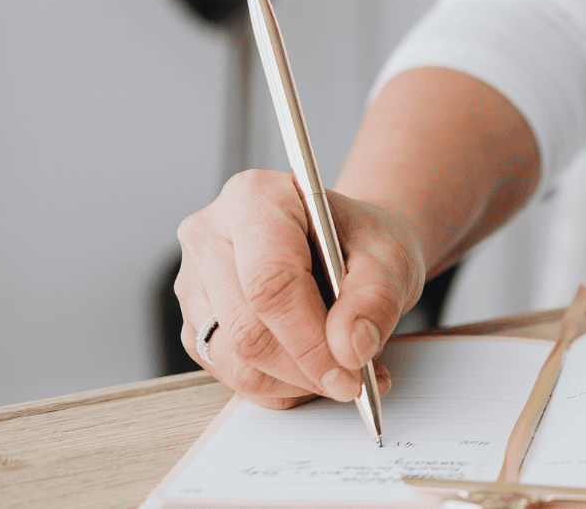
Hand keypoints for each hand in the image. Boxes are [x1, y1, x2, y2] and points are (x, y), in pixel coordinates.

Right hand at [175, 170, 423, 407]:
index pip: (270, 283)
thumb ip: (376, 300)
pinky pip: (230, 373)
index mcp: (255, 199)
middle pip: (247, 328)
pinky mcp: (195, 321)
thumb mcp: (391, 259)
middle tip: (355, 381)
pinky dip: (278, 386)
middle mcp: (210, 235)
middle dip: (306, 369)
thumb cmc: (363, 242)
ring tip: (342, 371)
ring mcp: (194, 281)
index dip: (309, 340)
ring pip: (234, 360)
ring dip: (294, 382)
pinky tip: (314, 369)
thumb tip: (351, 349)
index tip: (349, 374)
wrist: (348, 246)